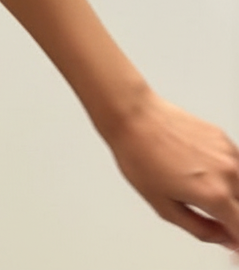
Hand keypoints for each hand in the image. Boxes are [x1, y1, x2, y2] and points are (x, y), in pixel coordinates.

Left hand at [108, 91, 238, 250]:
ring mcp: (227, 152)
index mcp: (215, 195)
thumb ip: (201, 229)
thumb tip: (224, 238)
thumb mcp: (165, 207)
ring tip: (204, 195)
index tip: (231, 246)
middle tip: (216, 222)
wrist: (133, 116)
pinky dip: (228, 176)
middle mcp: (228, 172)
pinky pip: (236, 164)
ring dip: (233, 197)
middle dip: (234, 219)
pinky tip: (205, 175)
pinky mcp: (221, 136)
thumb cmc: (140, 157)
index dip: (237, 243)